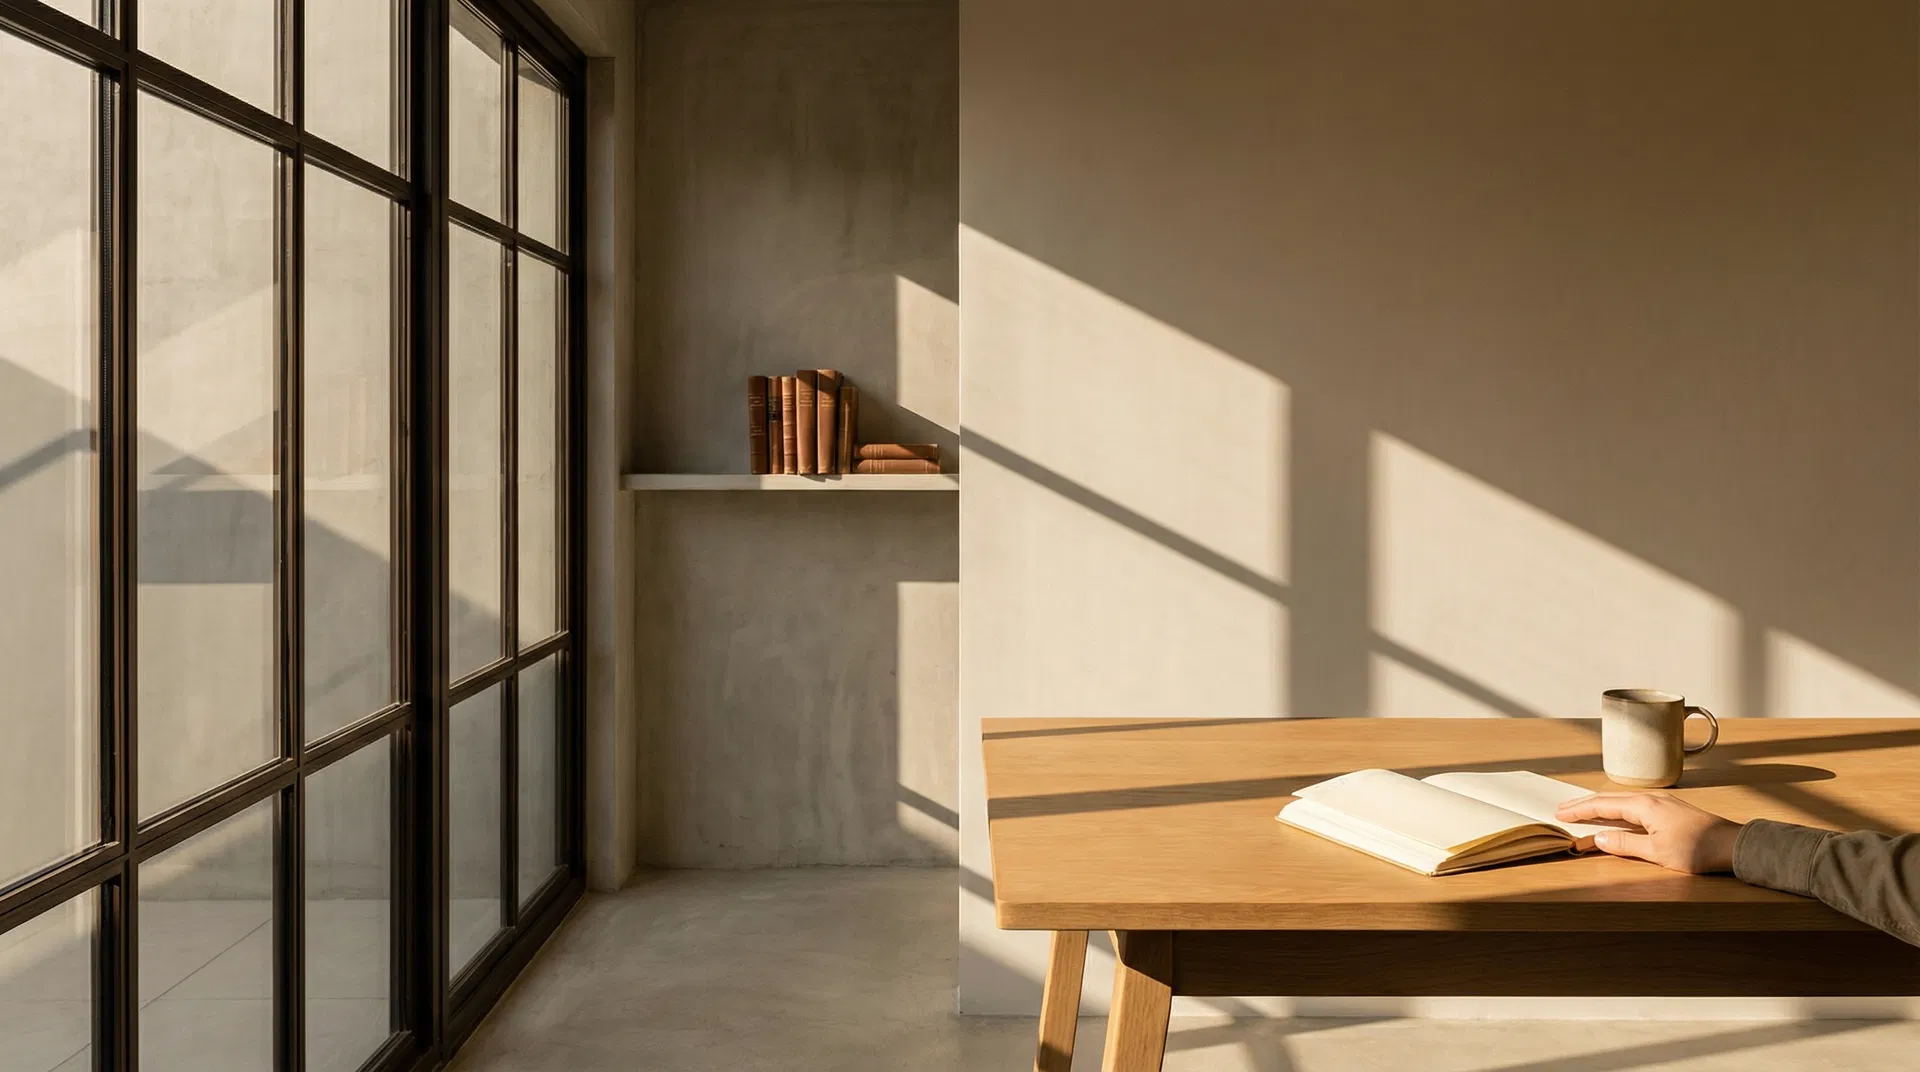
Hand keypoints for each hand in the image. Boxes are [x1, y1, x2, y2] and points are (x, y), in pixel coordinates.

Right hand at [1555, 792, 1743, 873]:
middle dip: (1584, 803)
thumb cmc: (1696, 849)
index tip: (1559, 812)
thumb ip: (1626, 844)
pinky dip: (1616, 808)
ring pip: (1621, 800)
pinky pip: (1633, 805)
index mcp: (1644, 806)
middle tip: (1562, 808)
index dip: (1579, 809)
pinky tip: (1615, 814)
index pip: (1602, 805)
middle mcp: (1650, 799)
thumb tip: (1600, 838)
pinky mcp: (1669, 809)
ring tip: (1582, 810)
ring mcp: (1661, 802)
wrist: (1732, 845)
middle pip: (1609, 798)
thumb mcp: (1657, 852)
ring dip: (1599, 805)